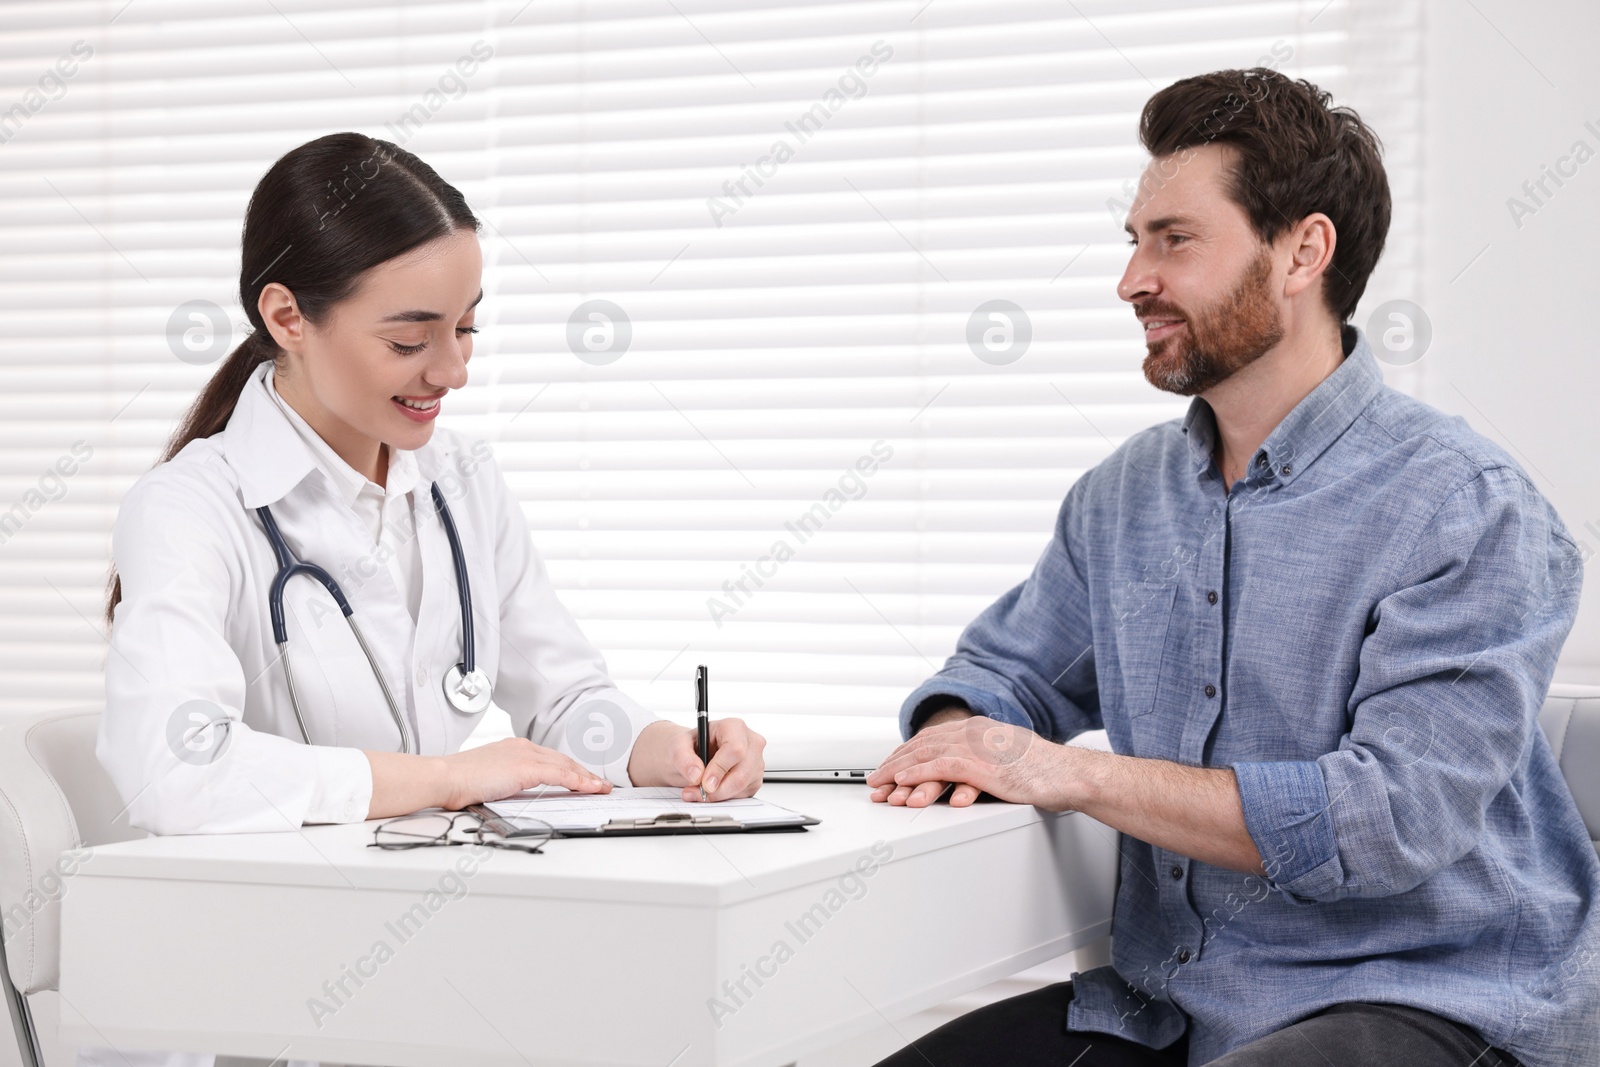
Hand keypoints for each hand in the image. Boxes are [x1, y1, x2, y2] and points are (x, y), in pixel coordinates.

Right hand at [437, 738, 611, 809]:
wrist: (445, 777)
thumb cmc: (459, 782)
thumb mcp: (490, 779)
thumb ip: (507, 781)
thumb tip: (516, 793)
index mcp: (513, 748)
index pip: (550, 759)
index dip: (570, 769)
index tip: (582, 779)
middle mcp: (522, 747)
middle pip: (562, 761)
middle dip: (584, 773)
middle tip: (600, 784)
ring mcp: (525, 755)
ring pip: (565, 766)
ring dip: (586, 778)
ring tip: (601, 788)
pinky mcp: (526, 767)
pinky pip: (560, 775)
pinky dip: (578, 781)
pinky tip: (589, 788)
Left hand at [628, 718, 766, 800]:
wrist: (694, 755)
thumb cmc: (691, 745)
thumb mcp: (678, 745)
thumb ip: (683, 758)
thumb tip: (696, 774)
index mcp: (734, 727)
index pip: (735, 749)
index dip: (720, 768)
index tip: (704, 782)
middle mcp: (750, 743)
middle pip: (741, 773)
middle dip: (717, 789)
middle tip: (696, 792)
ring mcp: (755, 762)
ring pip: (742, 787)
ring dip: (718, 795)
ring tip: (697, 791)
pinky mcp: (754, 780)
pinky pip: (742, 795)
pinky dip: (724, 798)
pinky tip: (711, 791)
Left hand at [866, 715, 1077, 810]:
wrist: (1069, 774)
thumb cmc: (1045, 772)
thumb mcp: (1008, 759)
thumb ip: (985, 760)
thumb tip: (967, 774)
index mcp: (979, 728)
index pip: (932, 738)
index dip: (907, 753)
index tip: (890, 767)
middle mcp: (974, 732)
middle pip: (923, 744)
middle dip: (895, 762)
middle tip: (875, 779)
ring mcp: (977, 747)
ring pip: (925, 754)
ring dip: (898, 770)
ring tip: (880, 784)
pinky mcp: (981, 764)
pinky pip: (940, 767)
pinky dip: (917, 774)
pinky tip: (902, 782)